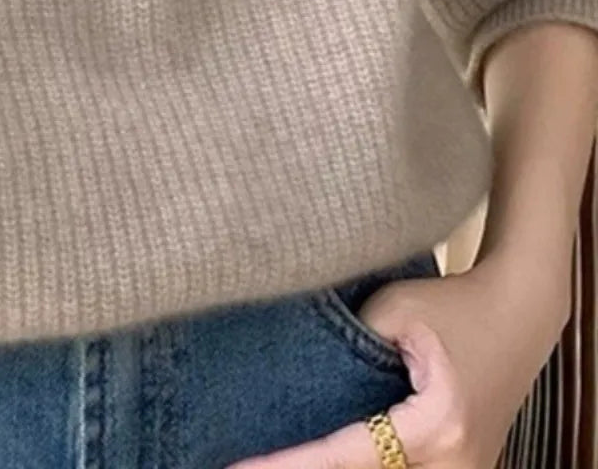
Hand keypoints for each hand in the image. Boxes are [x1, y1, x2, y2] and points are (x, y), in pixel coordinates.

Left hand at [223, 253, 569, 468]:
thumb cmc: (451, 305)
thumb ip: (347, 347)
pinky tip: (323, 457)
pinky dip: (364, 467)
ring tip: (274, 460)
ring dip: (336, 468)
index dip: (289, 464)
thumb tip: (292, 371)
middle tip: (243, 463)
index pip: (346, 456)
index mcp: (437, 428)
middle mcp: (454, 467)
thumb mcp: (393, 311)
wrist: (519, 313)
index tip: (238, 467)